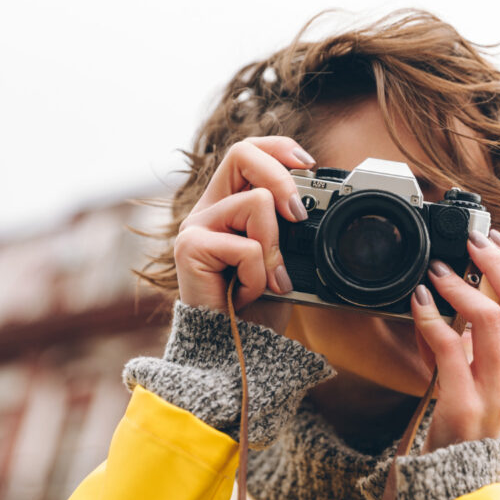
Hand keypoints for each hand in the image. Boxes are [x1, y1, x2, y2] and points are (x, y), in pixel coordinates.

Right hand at [174, 136, 312, 333]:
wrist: (236, 352)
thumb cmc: (258, 309)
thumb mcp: (284, 258)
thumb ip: (287, 227)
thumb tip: (309, 204)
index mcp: (229, 205)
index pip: (247, 152)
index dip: (277, 148)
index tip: (309, 165)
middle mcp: (208, 210)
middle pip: (242, 154)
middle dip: (281, 178)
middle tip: (298, 216)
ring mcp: (196, 227)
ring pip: (256, 203)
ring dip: (274, 248)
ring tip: (264, 280)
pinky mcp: (189, 248)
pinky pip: (246, 246)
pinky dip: (258, 275)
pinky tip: (246, 294)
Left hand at [411, 230, 499, 451]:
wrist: (459, 487)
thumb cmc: (468, 431)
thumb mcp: (486, 385)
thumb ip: (478, 346)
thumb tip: (456, 297)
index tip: (495, 241)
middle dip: (499, 263)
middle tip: (471, 242)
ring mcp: (496, 393)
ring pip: (491, 320)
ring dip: (461, 286)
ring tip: (437, 271)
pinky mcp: (465, 405)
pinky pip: (451, 348)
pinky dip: (431, 318)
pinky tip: (417, 303)